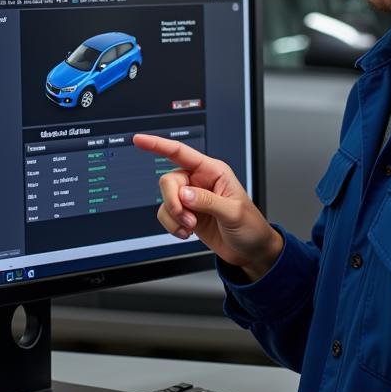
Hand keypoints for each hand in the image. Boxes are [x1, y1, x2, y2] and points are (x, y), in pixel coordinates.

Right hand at [133, 133, 282, 281]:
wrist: (250, 251)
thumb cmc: (250, 226)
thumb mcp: (233, 212)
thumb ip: (207, 201)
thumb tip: (183, 195)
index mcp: (212, 171)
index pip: (181, 153)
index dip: (158, 145)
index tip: (140, 140)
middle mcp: (199, 181)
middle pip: (169, 181)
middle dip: (173, 202)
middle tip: (187, 219)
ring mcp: (191, 198)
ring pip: (165, 200)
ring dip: (174, 217)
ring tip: (191, 227)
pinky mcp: (186, 214)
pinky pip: (166, 215)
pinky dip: (172, 226)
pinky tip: (187, 233)